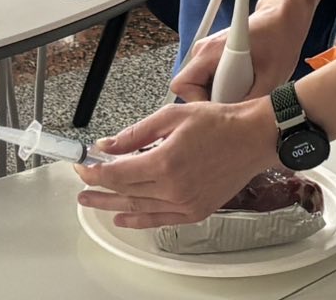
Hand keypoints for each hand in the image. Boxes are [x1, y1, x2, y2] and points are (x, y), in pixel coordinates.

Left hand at [74, 99, 278, 228]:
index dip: (94, 171)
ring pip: (138, 208)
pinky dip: (138, 220)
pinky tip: (123, 217)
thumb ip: (136, 133)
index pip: (116, 173)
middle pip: (124, 192)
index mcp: (165, 162)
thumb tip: (108, 145)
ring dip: (112, 205)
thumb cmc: (219, 123)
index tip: (84, 164)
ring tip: (93, 202)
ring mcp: (185, 203)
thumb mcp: (172, 116)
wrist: (253, 138)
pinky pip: (159, 220)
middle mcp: (173, 188)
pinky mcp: (195, 211)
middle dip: (98, 188)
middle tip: (82, 185)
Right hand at [172, 2, 309, 102]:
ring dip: (222, 95)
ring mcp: (207, 54)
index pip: (183, 86)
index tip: (222, 109)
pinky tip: (247, 85)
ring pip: (202, 87)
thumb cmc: (279, 40)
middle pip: (192, 88)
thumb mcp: (271, 77)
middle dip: (214, 101)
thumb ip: (250, 102)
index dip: (199, 103)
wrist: (283, 20)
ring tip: (248, 89)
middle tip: (241, 100)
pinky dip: (226, 89)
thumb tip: (240, 126)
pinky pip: (211, 81)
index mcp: (210, 51)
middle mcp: (203, 51)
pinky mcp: (215, 58)